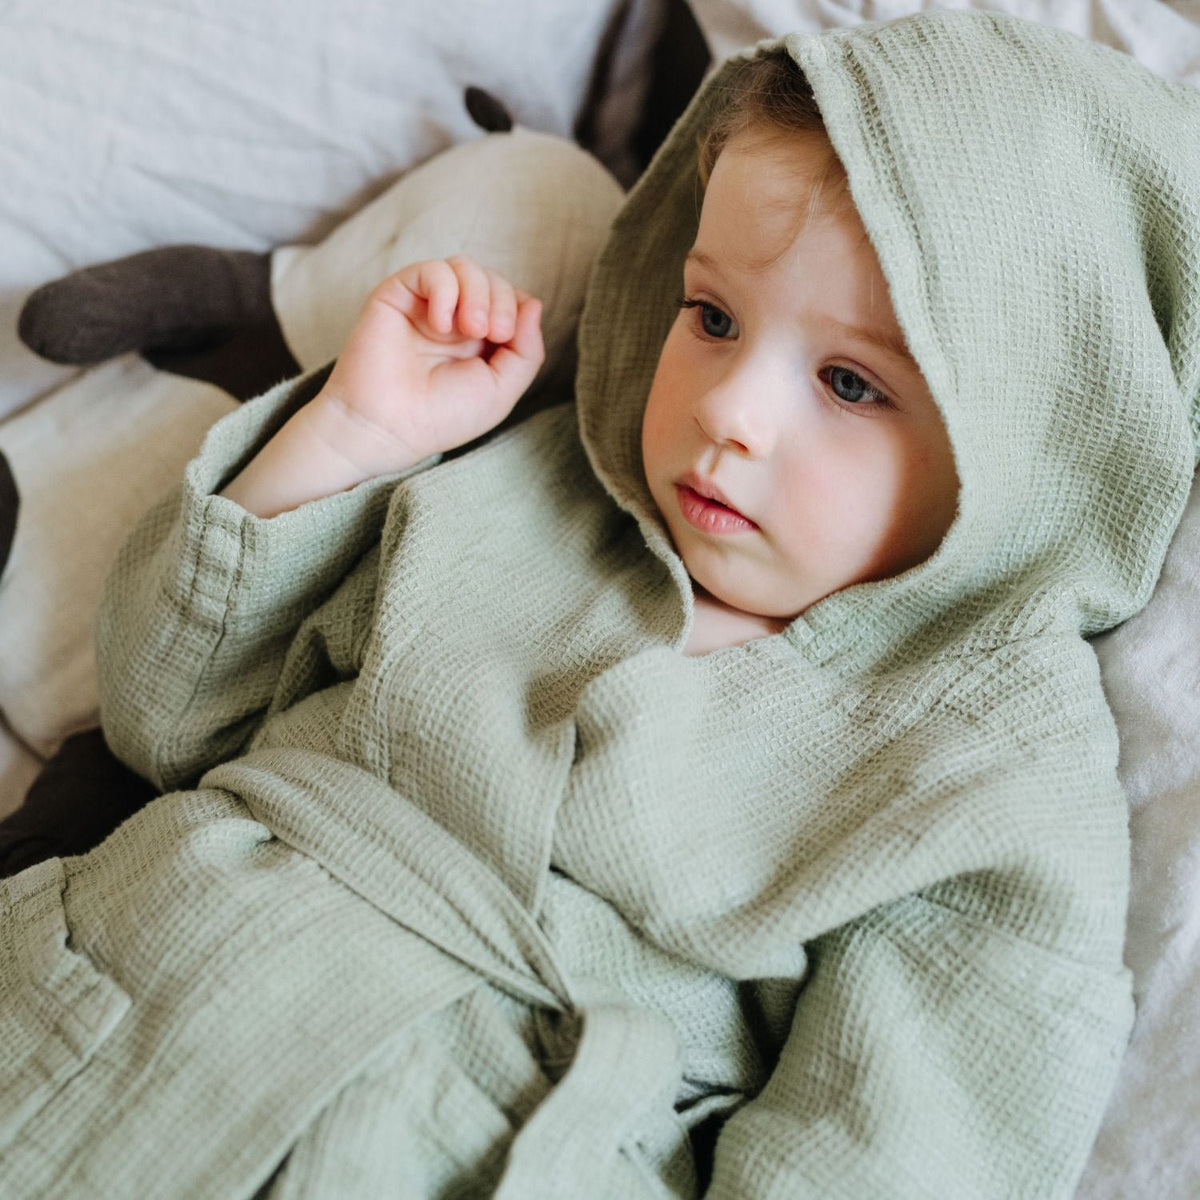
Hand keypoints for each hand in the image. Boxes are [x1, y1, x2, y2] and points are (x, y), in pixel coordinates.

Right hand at [305, 256, 544, 475]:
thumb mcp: (502, 390)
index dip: (516, 306)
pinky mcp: (398, 295)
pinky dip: (445, 291)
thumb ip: (527, 350)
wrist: (389, 425)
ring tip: (471, 328)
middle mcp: (455, 319)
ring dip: (478, 291)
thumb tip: (533, 302)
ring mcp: (426, 306)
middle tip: (493, 333)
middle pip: (492, 279)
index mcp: (480, 341)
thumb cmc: (442, 416)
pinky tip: (440, 325)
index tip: (508, 337)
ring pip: (464, 266)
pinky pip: (432, 270)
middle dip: (501, 300)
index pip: (510, 299)